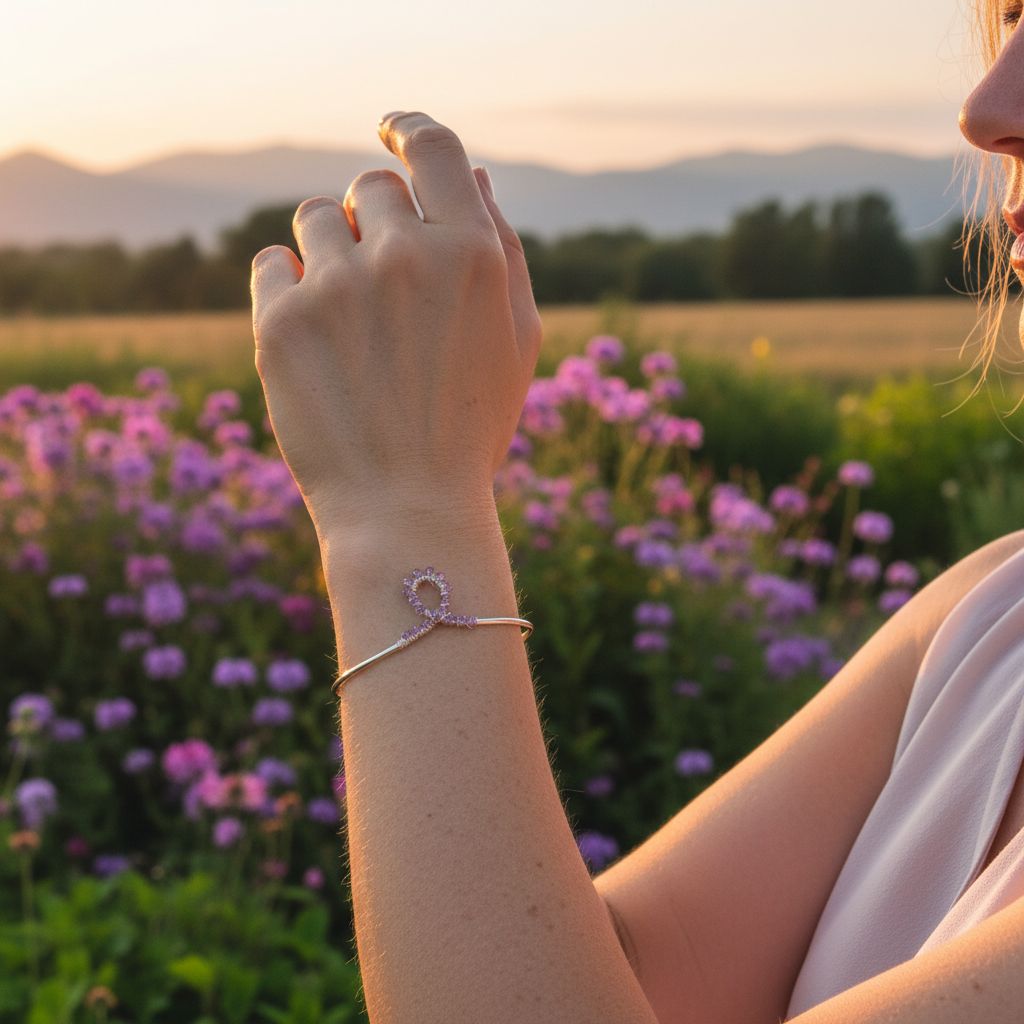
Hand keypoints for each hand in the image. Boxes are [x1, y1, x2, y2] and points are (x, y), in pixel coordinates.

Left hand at [249, 111, 542, 539]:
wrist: (408, 511)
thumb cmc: (469, 427)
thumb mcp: (515, 341)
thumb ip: (500, 250)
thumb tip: (472, 176)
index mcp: (474, 254)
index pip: (434, 147)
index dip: (408, 130)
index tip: (390, 130)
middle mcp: (408, 256)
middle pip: (369, 186)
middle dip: (374, 224)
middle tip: (382, 290)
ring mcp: (341, 286)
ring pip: (315, 219)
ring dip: (330, 255)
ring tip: (349, 323)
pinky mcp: (282, 321)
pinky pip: (271, 263)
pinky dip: (288, 289)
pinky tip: (313, 339)